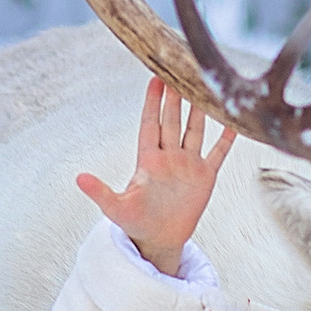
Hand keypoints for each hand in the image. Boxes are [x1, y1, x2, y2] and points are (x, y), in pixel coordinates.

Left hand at [77, 75, 238, 273]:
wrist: (158, 240)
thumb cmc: (135, 223)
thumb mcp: (115, 208)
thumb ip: (100, 192)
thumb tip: (78, 178)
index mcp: (148, 159)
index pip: (150, 123)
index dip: (153, 101)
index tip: (155, 78)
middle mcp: (168, 156)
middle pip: (172, 120)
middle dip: (176, 97)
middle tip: (179, 70)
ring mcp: (188, 165)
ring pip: (195, 130)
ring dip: (199, 111)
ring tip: (204, 87)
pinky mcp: (205, 177)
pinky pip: (217, 153)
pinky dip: (226, 138)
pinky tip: (232, 122)